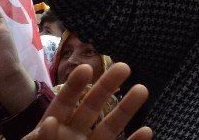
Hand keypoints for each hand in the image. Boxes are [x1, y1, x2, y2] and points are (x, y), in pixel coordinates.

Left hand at [24, 62, 151, 139]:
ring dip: (127, 108)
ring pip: (110, 125)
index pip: (64, 102)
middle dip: (107, 86)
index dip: (75, 86)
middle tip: (125, 67)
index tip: (86, 69)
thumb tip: (50, 121)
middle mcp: (73, 135)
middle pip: (91, 107)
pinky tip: (148, 132)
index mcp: (53, 129)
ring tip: (142, 89)